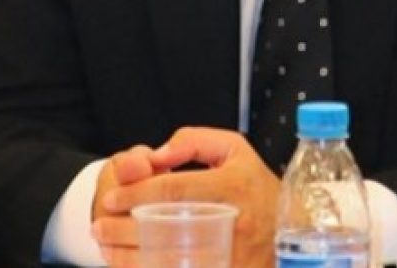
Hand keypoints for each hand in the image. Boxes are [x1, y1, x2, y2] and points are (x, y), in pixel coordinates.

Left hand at [94, 127, 277, 267]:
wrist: (298, 227)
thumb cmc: (257, 185)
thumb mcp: (234, 149)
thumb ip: (194, 141)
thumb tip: (158, 154)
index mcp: (232, 186)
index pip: (173, 190)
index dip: (136, 193)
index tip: (110, 197)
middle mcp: (233, 222)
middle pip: (167, 227)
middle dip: (125, 228)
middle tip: (99, 224)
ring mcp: (233, 255)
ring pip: (173, 260)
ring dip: (133, 257)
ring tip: (106, 247)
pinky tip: (133, 266)